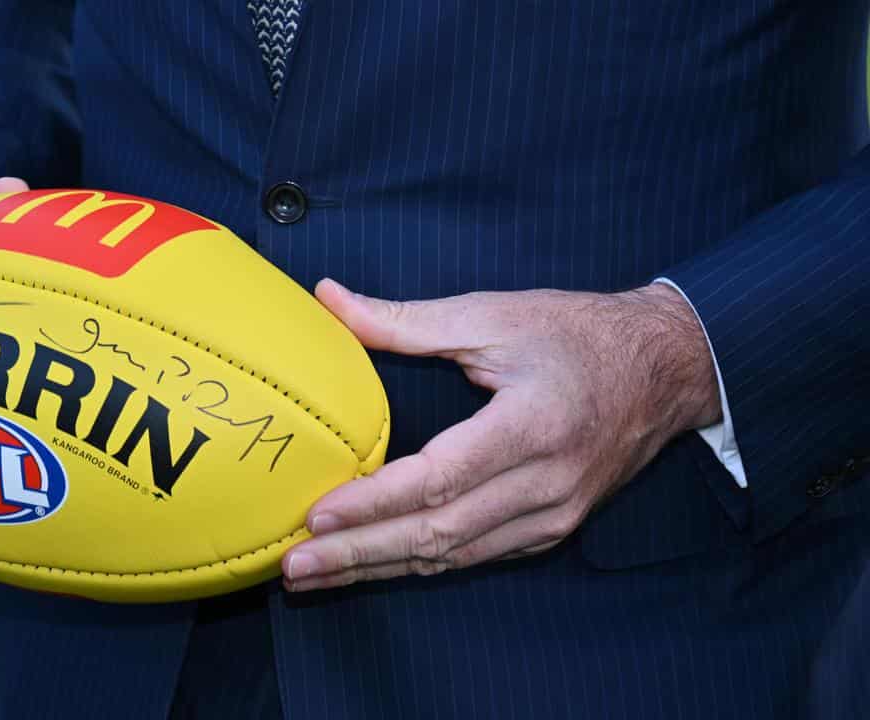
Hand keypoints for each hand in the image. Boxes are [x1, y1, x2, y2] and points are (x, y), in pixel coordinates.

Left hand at [282, 280, 720, 590]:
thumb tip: (328, 299)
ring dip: (379, 569)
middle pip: (439, 533)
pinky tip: (372, 564)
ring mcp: (554, 514)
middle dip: (359, 555)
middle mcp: (547, 483)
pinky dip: (420, 563)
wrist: (667, 369)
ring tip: (314, 575)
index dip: (375, 502)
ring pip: (453, 556)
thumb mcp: (494, 314)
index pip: (439, 478)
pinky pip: (475, 555)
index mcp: (533, 426)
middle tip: (295, 566)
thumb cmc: (577, 334)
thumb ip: (406, 320)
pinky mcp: (553, 528)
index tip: (317, 516)